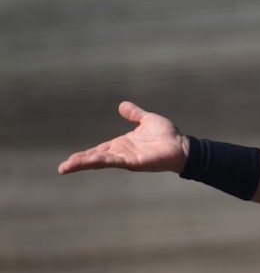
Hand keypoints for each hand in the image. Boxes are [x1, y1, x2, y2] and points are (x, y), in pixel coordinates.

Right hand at [58, 101, 188, 174]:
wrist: (183, 146)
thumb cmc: (167, 135)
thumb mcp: (147, 120)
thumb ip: (134, 114)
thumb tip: (122, 105)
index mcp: (122, 145)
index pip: (99, 150)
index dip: (85, 154)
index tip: (71, 159)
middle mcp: (122, 153)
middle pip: (96, 157)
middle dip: (79, 162)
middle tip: (63, 168)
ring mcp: (127, 159)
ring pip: (101, 160)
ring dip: (84, 163)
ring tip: (67, 167)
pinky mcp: (134, 162)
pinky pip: (114, 161)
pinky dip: (101, 161)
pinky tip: (89, 162)